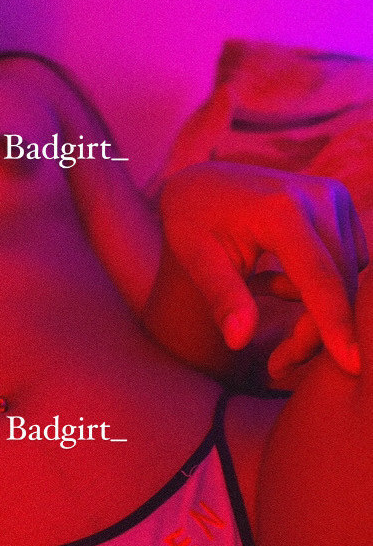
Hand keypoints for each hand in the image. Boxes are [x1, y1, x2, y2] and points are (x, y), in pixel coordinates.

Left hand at [158, 162, 367, 376]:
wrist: (204, 181)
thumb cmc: (193, 221)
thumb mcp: (195, 257)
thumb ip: (222, 297)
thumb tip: (238, 341)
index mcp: (281, 209)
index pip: (318, 277)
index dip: (335, 324)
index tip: (352, 365)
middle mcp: (319, 197)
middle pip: (339, 284)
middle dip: (315, 333)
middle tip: (278, 364)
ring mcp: (335, 199)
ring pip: (348, 279)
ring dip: (319, 315)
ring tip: (268, 319)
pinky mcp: (341, 207)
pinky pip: (348, 265)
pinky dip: (322, 290)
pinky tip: (276, 282)